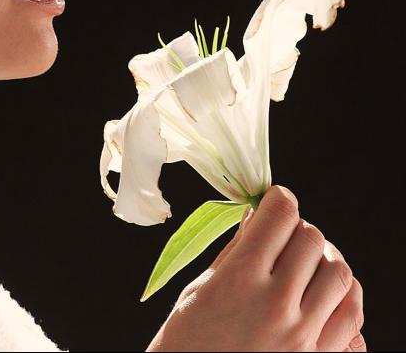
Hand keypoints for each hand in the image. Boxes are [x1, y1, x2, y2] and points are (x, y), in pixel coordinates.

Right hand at [146, 185, 364, 351]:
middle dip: (296, 228)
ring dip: (322, 258)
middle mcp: (275, 303)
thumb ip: (234, 252)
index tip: (274, 200)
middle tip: (281, 234)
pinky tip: (325, 288)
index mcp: (239, 279)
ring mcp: (301, 333)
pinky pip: (351, 313)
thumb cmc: (186, 341)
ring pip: (338, 272)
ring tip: (304, 261)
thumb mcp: (198, 290)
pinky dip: (343, 292)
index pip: (279, 216)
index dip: (279, 200)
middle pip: (310, 238)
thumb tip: (257, 217)